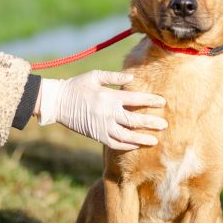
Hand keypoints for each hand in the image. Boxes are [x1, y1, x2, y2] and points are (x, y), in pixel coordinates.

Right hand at [37, 71, 167, 150]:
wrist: (58, 102)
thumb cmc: (77, 86)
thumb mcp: (95, 76)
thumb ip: (114, 77)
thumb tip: (132, 78)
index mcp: (110, 97)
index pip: (136, 99)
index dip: (150, 100)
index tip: (162, 102)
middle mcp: (109, 113)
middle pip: (135, 120)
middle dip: (151, 123)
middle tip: (165, 125)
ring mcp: (103, 127)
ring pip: (127, 136)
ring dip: (142, 139)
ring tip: (155, 141)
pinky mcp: (97, 136)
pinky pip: (115, 144)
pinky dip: (127, 146)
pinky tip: (136, 145)